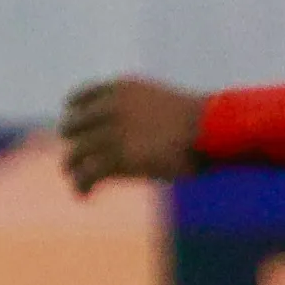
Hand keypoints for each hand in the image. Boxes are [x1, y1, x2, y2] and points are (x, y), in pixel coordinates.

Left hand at [58, 76, 206, 193]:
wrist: (212, 129)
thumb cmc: (200, 120)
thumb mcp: (163, 104)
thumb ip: (140, 111)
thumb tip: (130, 133)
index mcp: (122, 89)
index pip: (81, 98)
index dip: (74, 112)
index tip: (74, 124)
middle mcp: (110, 108)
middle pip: (72, 126)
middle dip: (73, 142)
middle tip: (76, 159)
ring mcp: (112, 132)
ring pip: (75, 154)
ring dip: (72, 169)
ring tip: (77, 181)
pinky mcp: (118, 158)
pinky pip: (87, 174)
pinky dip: (81, 186)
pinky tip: (85, 195)